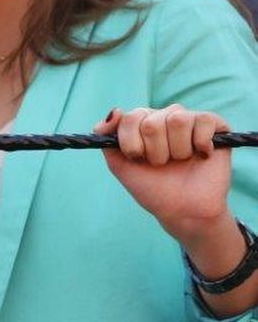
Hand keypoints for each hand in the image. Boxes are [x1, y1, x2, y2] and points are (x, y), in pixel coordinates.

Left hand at [94, 105, 232, 242]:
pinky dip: (200, 143)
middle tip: (162, 164)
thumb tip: (116, 111)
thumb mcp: (120, 165)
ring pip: (178, 120)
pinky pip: (204, 121)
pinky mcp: (215, 125)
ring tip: (180, 161)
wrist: (184, 210)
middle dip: (155, 152)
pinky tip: (202, 155)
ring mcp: (190, 119)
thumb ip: (106, 137)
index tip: (138, 158)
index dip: (132, 144)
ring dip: (177, 150)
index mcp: (142, 122)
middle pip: (152, 122)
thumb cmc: (152, 188)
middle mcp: (165, 116)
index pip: (130, 118)